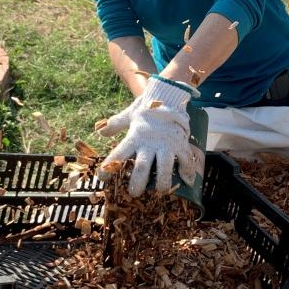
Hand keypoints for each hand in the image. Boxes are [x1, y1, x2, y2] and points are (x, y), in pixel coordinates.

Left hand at [97, 77, 199, 196]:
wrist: (168, 94)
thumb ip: (115, 124)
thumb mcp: (129, 114)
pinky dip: (188, 170)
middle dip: (137, 182)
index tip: (102, 178)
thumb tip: (100, 132)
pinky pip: (185, 159)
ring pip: (165, 167)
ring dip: (163, 181)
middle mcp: (150, 142)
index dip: (110, 167)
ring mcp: (167, 144)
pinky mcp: (180, 143)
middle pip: (142, 166)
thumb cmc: (147, 107)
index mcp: (135, 136)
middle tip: (134, 194)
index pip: (119, 153)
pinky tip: (189, 181)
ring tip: (161, 191)